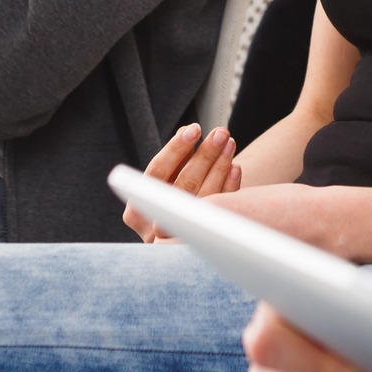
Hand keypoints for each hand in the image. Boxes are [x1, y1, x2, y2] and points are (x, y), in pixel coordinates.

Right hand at [121, 122, 242, 241]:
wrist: (178, 241)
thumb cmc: (170, 202)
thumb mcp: (163, 186)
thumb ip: (172, 163)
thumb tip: (186, 132)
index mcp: (137, 210)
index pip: (157, 173)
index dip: (175, 149)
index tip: (193, 130)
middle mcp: (156, 227)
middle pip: (184, 184)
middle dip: (204, 154)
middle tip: (220, 133)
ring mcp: (181, 238)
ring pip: (205, 197)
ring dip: (220, 166)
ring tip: (229, 143)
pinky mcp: (203, 241)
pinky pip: (220, 211)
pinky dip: (229, 187)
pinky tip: (235, 167)